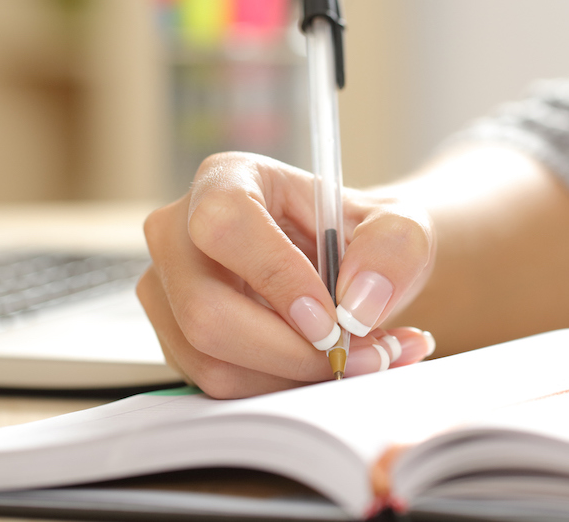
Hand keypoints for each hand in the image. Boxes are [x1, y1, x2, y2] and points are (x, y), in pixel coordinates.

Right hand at [138, 152, 436, 398]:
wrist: (351, 268)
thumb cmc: (363, 237)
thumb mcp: (400, 226)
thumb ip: (393, 250)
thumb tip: (357, 306)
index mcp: (227, 180)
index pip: (226, 225)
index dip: (278, 278)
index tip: (333, 319)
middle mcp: (179, 232)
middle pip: (205, 311)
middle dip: (293, 352)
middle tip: (359, 356)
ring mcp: (169, 291)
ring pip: (213, 361)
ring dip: (295, 377)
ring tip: (358, 360)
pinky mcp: (177, 341)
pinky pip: (221, 385)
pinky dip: (283, 389)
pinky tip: (326, 368)